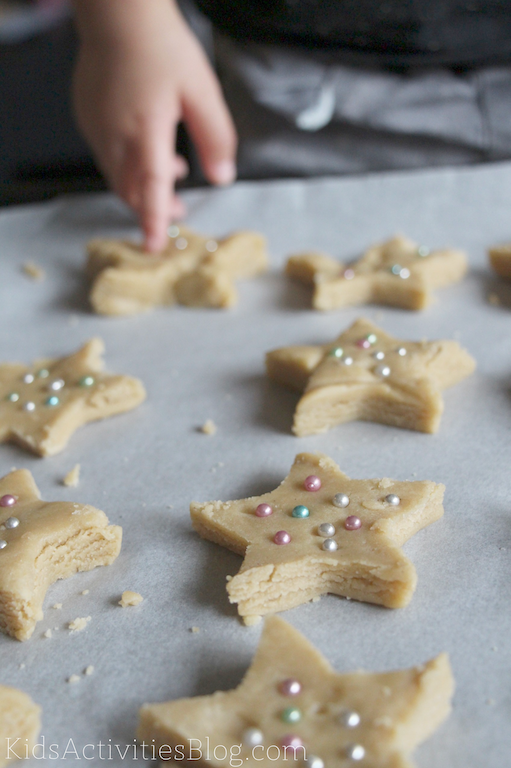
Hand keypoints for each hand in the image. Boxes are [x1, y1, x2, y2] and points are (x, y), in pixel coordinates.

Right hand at [73, 0, 236, 251]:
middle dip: (153, 209)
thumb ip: (216, 138)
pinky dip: (127, 166)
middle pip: (130, 191)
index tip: (154, 246)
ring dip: (142, 187)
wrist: (118, 14)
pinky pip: (106, 156)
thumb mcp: (202, 91)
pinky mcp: (87, 119)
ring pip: (117, 177)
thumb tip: (222, 176)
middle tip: (178, 211)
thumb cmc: (160, 46)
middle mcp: (114, 135)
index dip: (153, 220)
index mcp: (146, 130)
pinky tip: (149, 149)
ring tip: (173, 174)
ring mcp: (96, 128)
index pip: (149, 188)